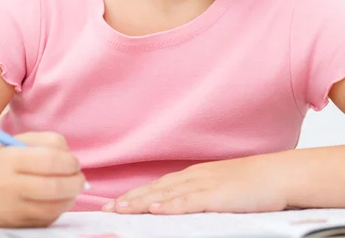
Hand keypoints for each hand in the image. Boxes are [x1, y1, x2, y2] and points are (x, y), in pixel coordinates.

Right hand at [0, 132, 85, 226]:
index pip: (49, 161)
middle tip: (80, 177)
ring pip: (53, 207)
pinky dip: (59, 209)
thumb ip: (47, 143)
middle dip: (75, 182)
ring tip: (72, 188)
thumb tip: (71, 158)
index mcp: (9, 159)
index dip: (69, 162)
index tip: (75, 162)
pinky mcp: (15, 224)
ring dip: (71, 198)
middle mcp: (8, 186)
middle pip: (53, 187)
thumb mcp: (18, 142)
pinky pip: (46, 219)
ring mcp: (11, 209)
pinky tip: (59, 199)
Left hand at [103, 155, 287, 214]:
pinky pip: (189, 201)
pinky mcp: (218, 195)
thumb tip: (179, 208)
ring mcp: (205, 185)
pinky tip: (154, 209)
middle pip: (156, 189)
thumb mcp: (221, 188)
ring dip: (141, 203)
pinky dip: (170, 205)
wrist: (277, 174)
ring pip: (166, 194)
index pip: (158, 187)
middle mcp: (195, 177)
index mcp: (195, 176)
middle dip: (130, 200)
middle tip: (106, 210)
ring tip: (120, 210)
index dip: (135, 195)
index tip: (115, 204)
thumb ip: (200, 196)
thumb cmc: (253, 184)